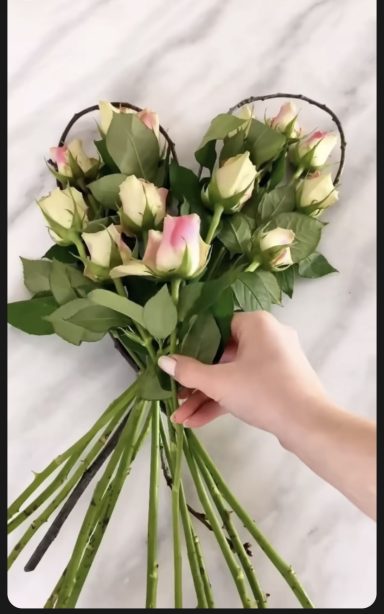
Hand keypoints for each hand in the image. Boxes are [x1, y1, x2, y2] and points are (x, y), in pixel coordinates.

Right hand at [158, 311, 327, 444]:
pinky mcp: (278, 382)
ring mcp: (274, 361)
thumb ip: (188, 372)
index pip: (216, 325)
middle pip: (221, 354)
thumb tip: (163, 361)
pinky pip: (245, 385)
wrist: (308, 425)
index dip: (192, 343)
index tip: (174, 360)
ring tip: (180, 417)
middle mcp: (268, 336)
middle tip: (174, 394)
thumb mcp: (219, 382)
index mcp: (256, 323)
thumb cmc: (263, 392)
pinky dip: (224, 400)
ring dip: (205, 395)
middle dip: (195, 380)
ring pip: (232, 374)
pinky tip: (197, 421)